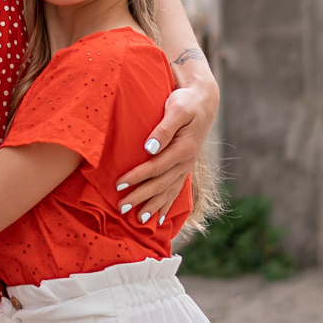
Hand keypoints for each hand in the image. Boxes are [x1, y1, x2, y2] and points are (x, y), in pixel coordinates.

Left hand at [115, 69, 217, 226]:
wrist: (203, 102)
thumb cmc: (186, 102)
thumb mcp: (176, 109)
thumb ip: (164, 129)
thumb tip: (149, 147)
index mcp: (184, 148)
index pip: (156, 167)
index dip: (137, 177)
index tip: (119, 184)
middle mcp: (186, 162)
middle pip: (160, 184)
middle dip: (140, 197)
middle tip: (121, 207)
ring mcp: (186, 167)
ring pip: (168, 191)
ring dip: (153, 206)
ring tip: (138, 220)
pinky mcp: (183, 167)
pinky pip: (176, 191)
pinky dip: (167, 205)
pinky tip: (160, 219)